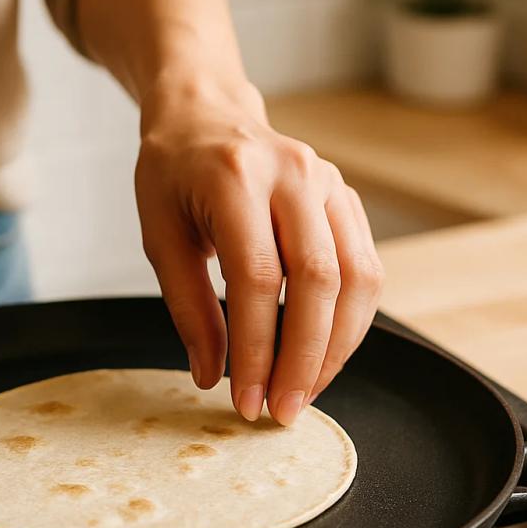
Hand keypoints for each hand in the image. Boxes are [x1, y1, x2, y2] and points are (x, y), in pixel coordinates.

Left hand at [136, 74, 383, 424]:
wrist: (206, 116)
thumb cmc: (173, 175)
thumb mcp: (160, 236)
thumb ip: (188, 307)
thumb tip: (210, 376)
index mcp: (235, 178)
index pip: (258, 278)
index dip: (256, 349)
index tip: (244, 399)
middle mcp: (293, 174)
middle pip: (319, 281)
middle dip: (304, 359)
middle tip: (282, 411)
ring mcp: (329, 182)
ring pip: (358, 278)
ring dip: (337, 348)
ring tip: (306, 392)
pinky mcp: (346, 199)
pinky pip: (365, 268)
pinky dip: (350, 321)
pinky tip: (324, 353)